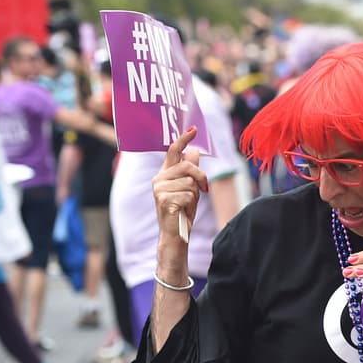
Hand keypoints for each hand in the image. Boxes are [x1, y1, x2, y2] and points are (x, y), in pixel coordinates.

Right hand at [152, 127, 207, 247]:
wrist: (176, 234)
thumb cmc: (182, 211)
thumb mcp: (190, 188)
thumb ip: (190, 171)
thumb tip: (194, 151)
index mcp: (165, 173)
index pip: (173, 151)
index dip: (183, 139)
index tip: (194, 129)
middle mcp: (159, 178)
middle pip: (188, 166)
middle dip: (201, 178)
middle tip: (203, 190)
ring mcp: (160, 189)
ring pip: (190, 182)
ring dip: (195, 195)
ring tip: (187, 205)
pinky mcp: (164, 199)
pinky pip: (188, 195)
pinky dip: (191, 204)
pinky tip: (183, 211)